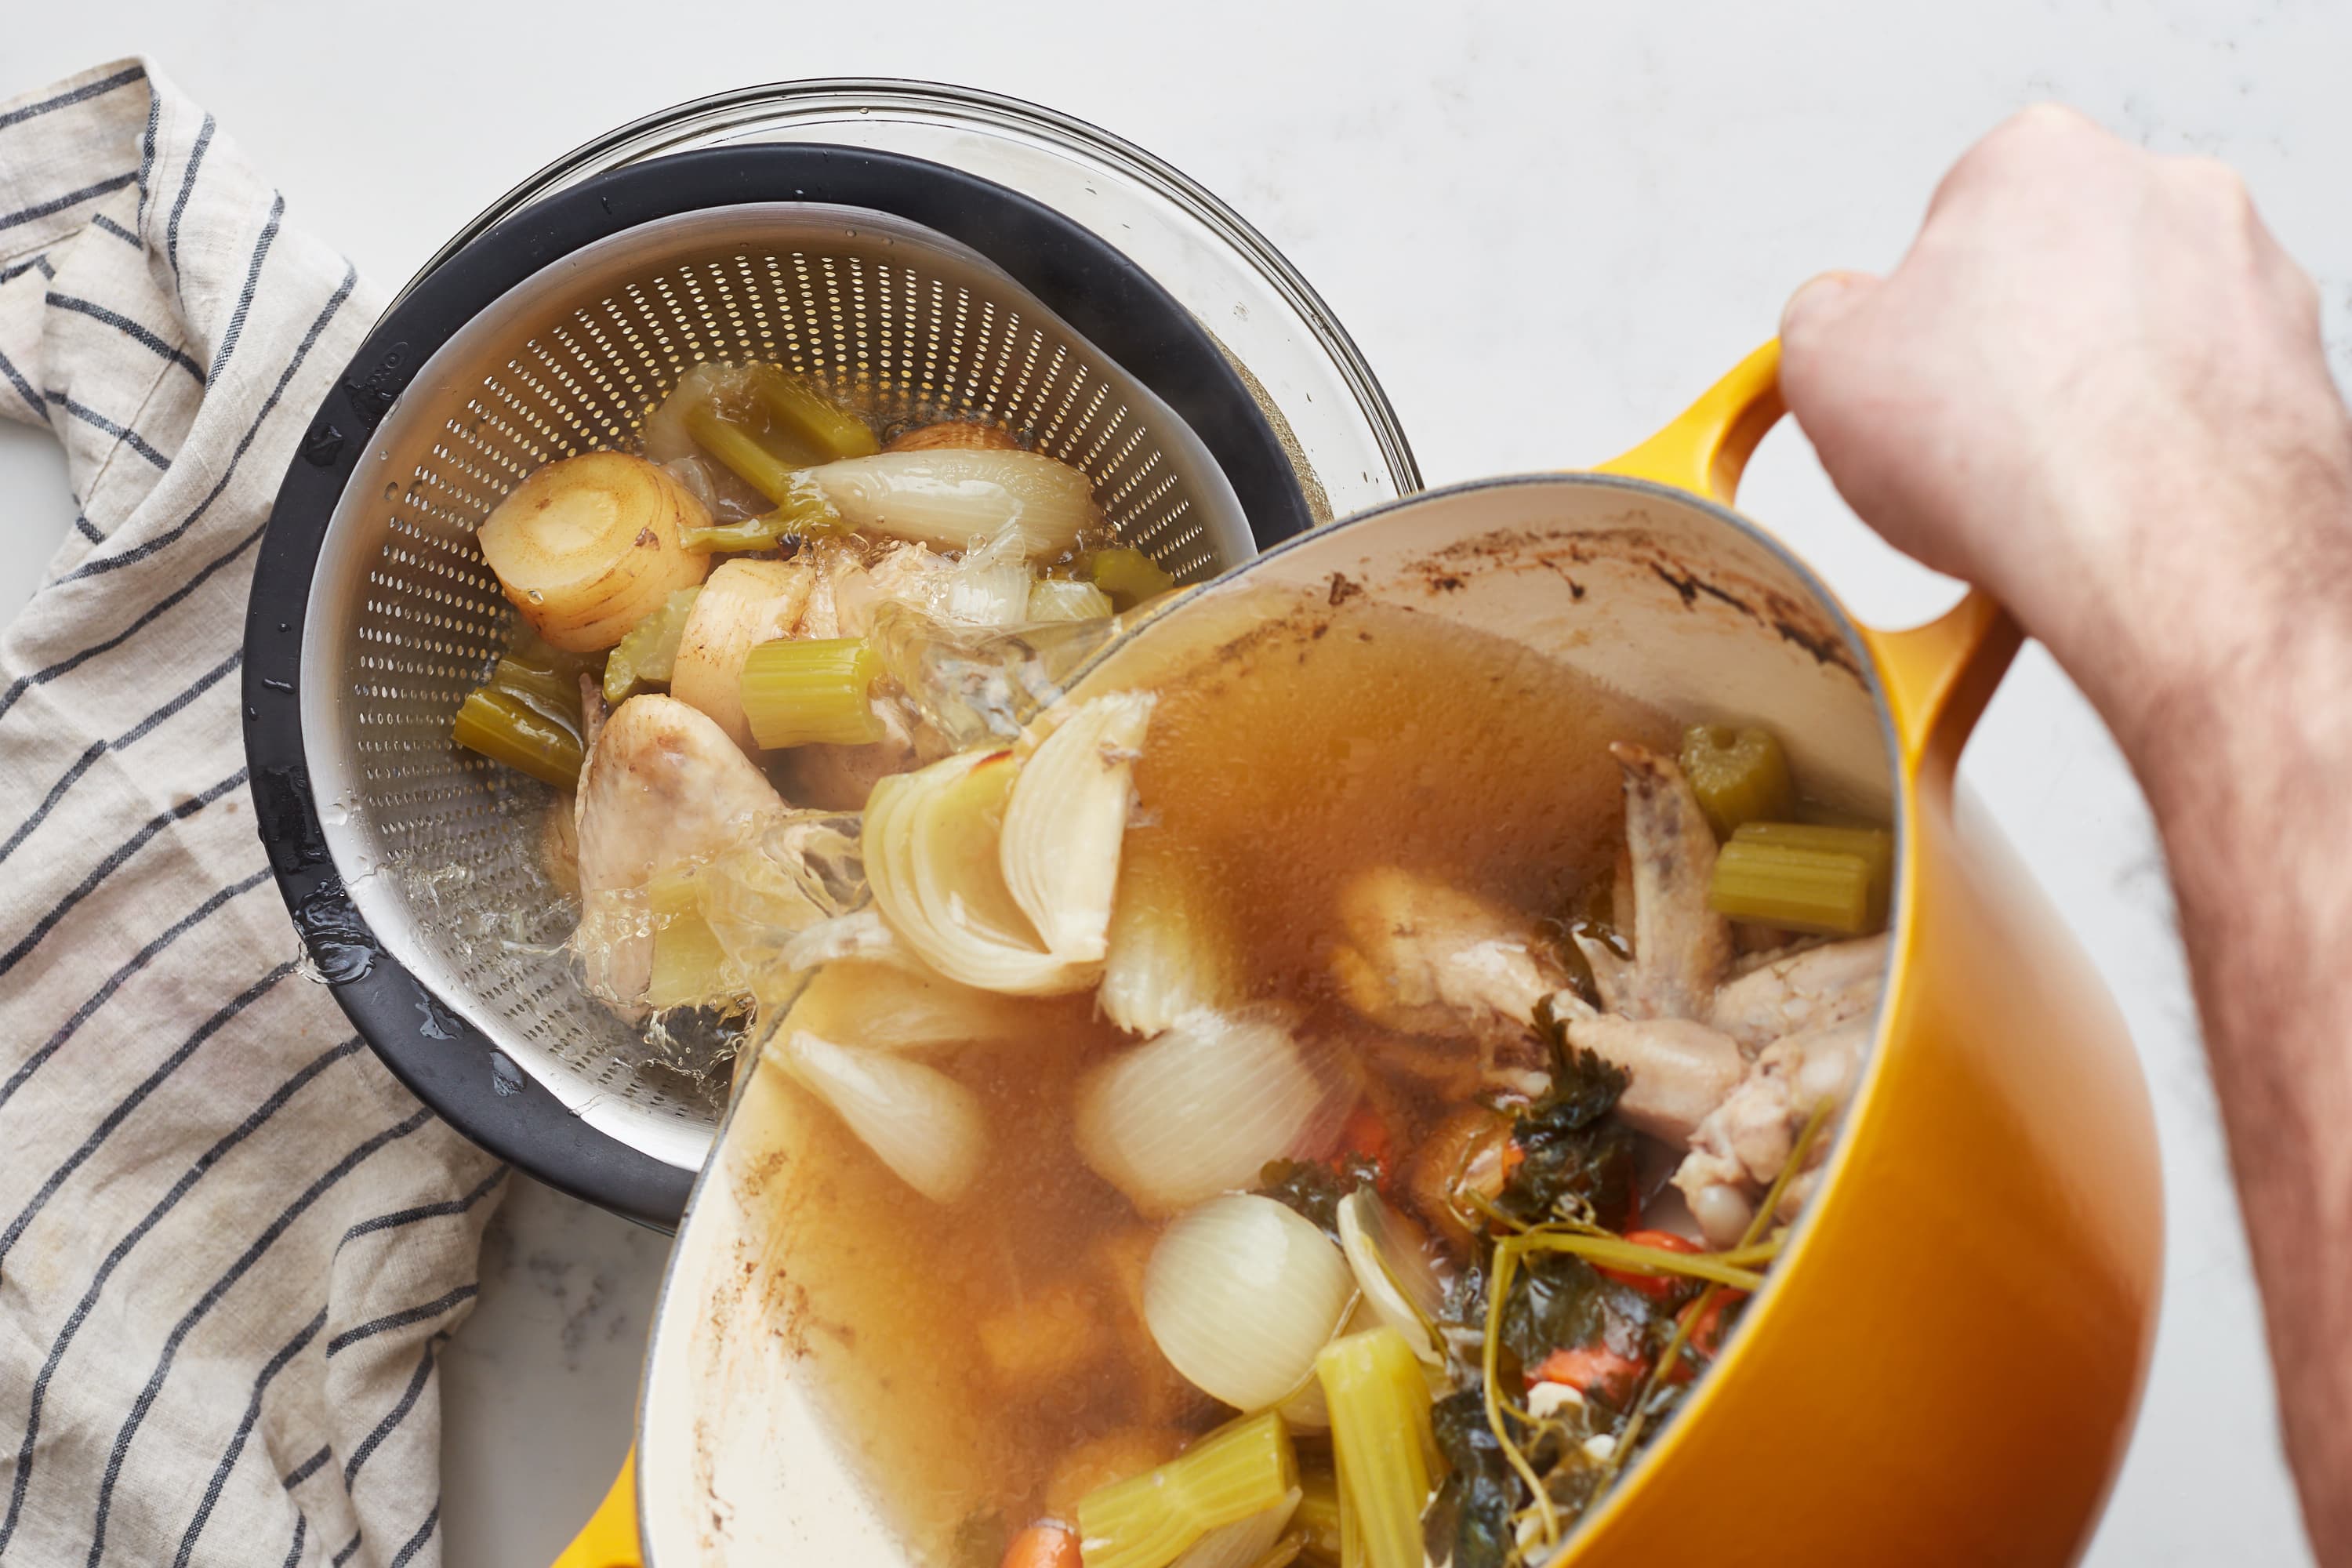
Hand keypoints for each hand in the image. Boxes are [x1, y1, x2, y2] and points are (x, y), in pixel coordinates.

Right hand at [1776, 106, 2351, 726]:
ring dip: (2086, 395)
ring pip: (2132, 338)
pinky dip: (2157, 445)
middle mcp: (2160, 193)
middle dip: (2008, 347)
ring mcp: (2243, 277)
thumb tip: (1831, 319)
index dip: (1914, 314)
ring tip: (2036, 481)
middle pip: (2050, 272)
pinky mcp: (2295, 368)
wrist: (2162, 551)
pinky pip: (2198, 402)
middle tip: (1966, 433)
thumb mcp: (1821, 368)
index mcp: (2037, 161)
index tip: (1904, 375)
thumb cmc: (2020, 451)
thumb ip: (1819, 318)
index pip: (1949, 223)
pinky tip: (2107, 501)